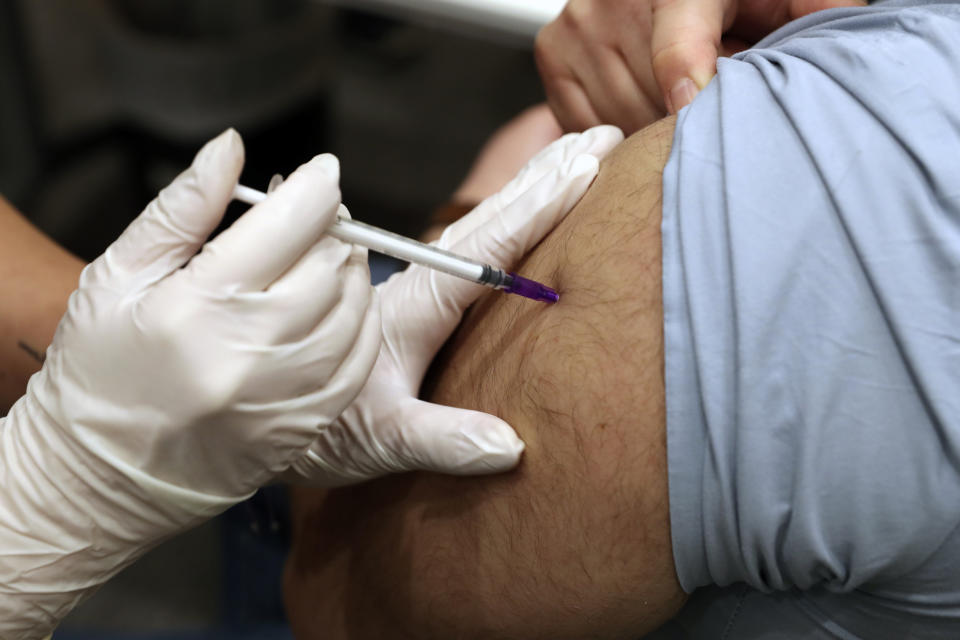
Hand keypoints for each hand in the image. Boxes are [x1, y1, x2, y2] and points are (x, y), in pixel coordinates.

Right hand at [0, 130, 379, 633]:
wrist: (102, 475)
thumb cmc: (101, 370)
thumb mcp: (119, 275)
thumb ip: (183, 207)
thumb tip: (231, 147)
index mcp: (199, 306)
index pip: (289, 226)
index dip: (316, 186)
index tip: (321, 172)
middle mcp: (252, 354)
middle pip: (332, 264)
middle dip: (332, 228)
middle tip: (313, 218)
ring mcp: (285, 396)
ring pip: (355, 309)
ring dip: (350, 272)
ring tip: (320, 261)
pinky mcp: (304, 426)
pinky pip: (359, 360)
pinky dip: (358, 322)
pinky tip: (334, 309)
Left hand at [285, 124, 624, 485]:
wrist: (268, 409)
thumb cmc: (323, 426)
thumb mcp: (382, 439)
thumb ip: (442, 439)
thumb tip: (510, 445)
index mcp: (416, 307)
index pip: (486, 248)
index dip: (537, 208)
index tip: (583, 168)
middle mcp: (418, 284)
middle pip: (490, 219)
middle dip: (545, 177)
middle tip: (600, 138)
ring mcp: (418, 285)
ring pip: (479, 224)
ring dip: (528, 186)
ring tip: (572, 155)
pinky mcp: (417, 295)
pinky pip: (468, 244)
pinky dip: (503, 214)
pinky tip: (524, 206)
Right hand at [536, 0, 864, 133]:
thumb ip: (819, 15)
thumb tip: (837, 59)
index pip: (677, 50)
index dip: (689, 94)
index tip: (692, 122)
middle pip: (651, 104)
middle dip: (687, 120)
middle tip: (712, 105)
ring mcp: (578, 26)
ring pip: (618, 121)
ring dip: (652, 128)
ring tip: (677, 100)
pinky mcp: (553, 52)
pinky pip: (587, 123)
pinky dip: (618, 128)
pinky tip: (644, 107)